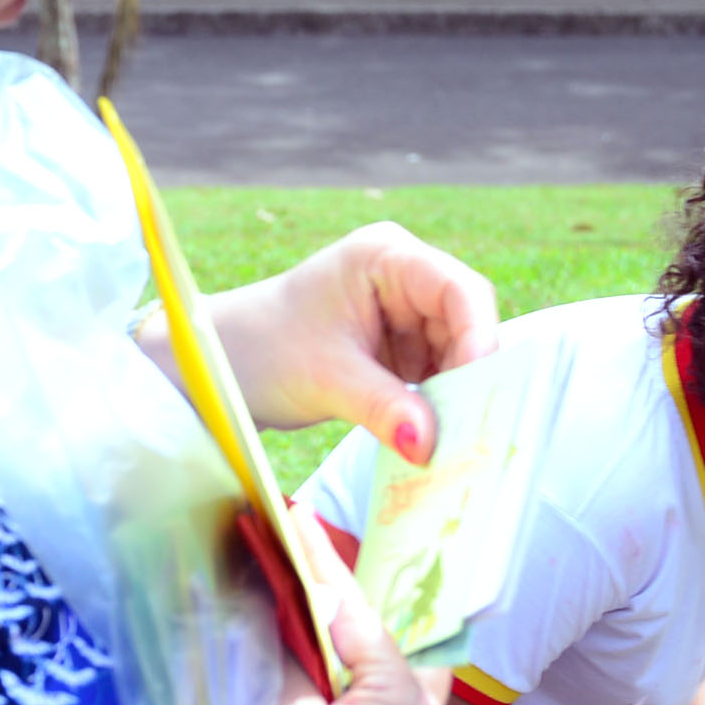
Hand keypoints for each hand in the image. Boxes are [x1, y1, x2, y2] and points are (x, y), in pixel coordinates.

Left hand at [204, 223, 497, 461]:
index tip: (480, 388)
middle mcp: (402, 276)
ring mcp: (402, 311)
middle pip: (466, 321)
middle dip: (469, 373)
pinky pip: (437, 372)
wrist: (224, 367)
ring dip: (455, 393)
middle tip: (473, 426)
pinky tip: (434, 432)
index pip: (458, 290)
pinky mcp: (398, 344)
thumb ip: (385, 410)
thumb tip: (431, 447)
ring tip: (452, 436)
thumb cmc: (263, 351)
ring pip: (457, 351)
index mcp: (385, 256)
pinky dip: (438, 403)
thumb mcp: (328, 380)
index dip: (479, 336)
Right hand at [219, 506, 446, 704]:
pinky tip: (309, 687)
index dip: (311, 558)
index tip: (284, 515)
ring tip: (299, 614)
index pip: (349, 603)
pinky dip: (341, 691)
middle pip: (382, 638)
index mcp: (403, 690)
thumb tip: (272, 598)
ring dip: (343, 648)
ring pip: (380, 680)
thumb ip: (281, 646)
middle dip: (343, 602)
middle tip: (298, 561)